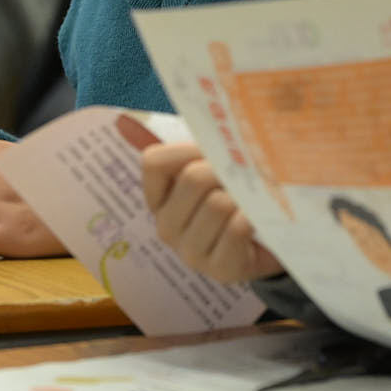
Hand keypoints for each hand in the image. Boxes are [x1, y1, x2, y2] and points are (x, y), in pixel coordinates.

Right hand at [141, 142, 282, 283]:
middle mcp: (167, 227)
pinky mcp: (220, 269)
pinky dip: (252, 217)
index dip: (188, 150)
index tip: (211, 154)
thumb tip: (120, 120)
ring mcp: (190, 253)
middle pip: (193, 179)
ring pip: (218, 204)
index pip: (155, 162)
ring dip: (243, 196)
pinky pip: (236, 229)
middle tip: (243, 174)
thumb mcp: (205, 167)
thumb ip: (171, 147)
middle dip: (225, 169)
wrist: (269, 238)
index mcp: (158, 199)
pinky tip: (255, 220)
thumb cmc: (231, 195)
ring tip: (251, 200)